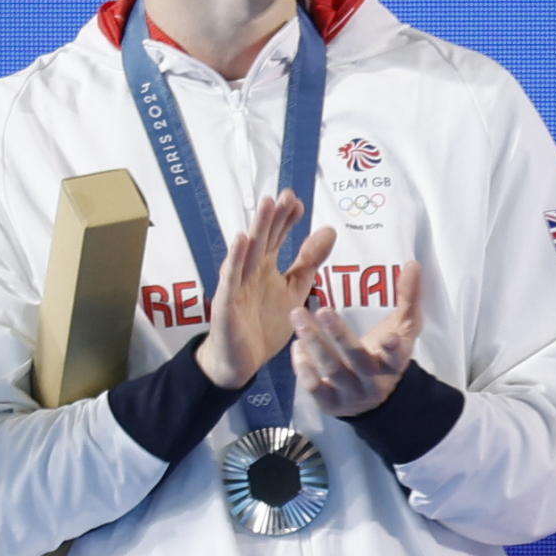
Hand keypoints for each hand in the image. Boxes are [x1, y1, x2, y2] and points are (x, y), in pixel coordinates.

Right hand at [194, 192, 336, 394]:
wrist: (241, 361)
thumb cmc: (264, 323)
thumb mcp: (295, 290)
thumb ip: (309, 262)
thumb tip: (329, 230)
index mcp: (266, 267)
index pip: (277, 237)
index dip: (287, 219)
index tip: (298, 201)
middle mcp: (250, 271)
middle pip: (263, 239)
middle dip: (273, 216)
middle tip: (285, 194)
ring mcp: (236, 285)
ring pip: (247, 253)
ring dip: (257, 229)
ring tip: (265, 205)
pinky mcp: (225, 303)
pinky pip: (230, 279)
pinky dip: (235, 260)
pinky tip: (241, 240)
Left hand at [294, 291, 417, 420]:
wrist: (372, 399)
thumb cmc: (386, 354)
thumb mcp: (402, 328)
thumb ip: (408, 297)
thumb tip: (413, 263)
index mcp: (395, 364)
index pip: (397, 357)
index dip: (393, 349)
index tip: (387, 336)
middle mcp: (374, 382)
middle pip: (357, 359)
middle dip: (339, 335)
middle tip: (323, 310)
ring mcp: (351, 395)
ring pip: (332, 370)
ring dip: (314, 342)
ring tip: (298, 316)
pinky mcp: (331, 404)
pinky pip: (315, 387)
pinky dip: (303, 367)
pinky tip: (296, 346)